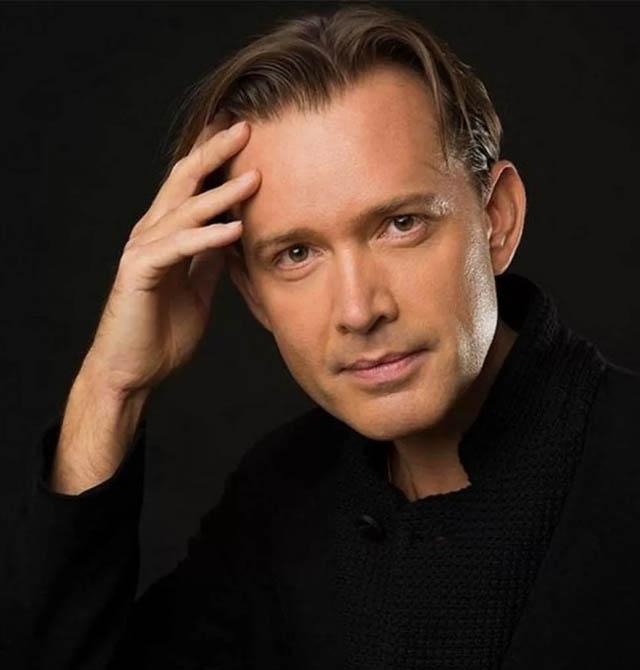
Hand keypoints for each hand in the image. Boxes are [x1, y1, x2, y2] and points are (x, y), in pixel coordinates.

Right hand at [83, 112, 259, 395]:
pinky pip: (179, 249)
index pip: (192, 186)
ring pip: (184, 211)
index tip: (245, 136)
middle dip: (215, 153)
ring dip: (220, 194)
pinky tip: (234, 229)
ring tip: (254, 178)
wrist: (132, 370)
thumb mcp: (198, 288)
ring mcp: (143, 250)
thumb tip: (232, 235)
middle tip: (246, 127)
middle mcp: (151, 233)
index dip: (215, 158)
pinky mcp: (140, 272)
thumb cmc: (163, 331)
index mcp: (166, 234)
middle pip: (184, 182)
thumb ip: (210, 259)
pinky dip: (208, 238)